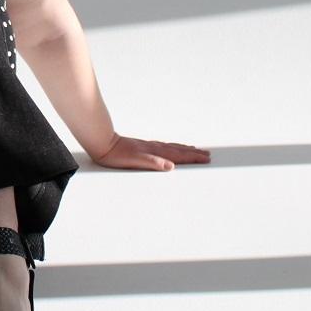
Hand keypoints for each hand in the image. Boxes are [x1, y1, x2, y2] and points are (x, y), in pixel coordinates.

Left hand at [89, 133, 209, 171]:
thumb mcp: (136, 161)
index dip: (193, 158)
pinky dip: (172, 148)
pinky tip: (170, 149)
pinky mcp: (143, 147)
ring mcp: (149, 147)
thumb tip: (170, 166)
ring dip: (185, 149)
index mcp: (156, 153)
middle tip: (207, 154)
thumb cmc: (118, 155)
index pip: (179, 156)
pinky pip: (163, 147)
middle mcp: (155, 148)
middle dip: (193, 153)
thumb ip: (153, 163)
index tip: (206, 159)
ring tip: (194, 149)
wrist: (104, 144)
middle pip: (178, 150)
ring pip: (172, 148)